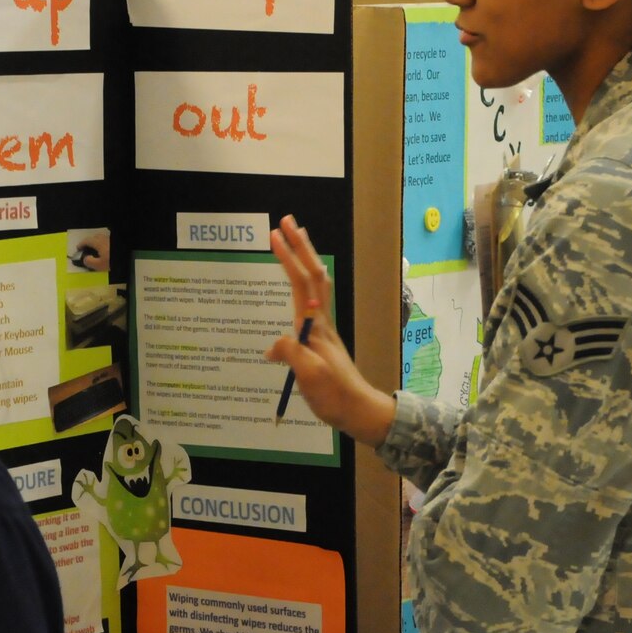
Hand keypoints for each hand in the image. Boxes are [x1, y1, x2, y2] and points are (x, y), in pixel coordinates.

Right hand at [70, 232, 110, 272]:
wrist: (126, 261)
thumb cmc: (111, 262)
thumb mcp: (98, 266)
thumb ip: (89, 262)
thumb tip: (85, 259)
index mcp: (98, 243)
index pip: (87, 240)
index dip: (81, 244)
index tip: (78, 248)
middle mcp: (104, 239)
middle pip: (94, 237)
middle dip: (89, 242)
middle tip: (86, 248)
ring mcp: (109, 240)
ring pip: (100, 239)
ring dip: (96, 243)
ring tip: (94, 250)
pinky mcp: (112, 244)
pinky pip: (105, 241)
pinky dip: (102, 245)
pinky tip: (103, 251)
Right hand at [267, 216, 395, 445]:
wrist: (358, 410)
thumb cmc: (334, 395)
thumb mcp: (309, 375)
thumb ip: (291, 353)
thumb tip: (273, 346)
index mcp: (314, 326)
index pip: (301, 282)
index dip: (288, 258)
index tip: (275, 236)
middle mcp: (319, 322)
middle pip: (311, 275)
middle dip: (299, 247)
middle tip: (285, 222)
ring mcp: (321, 329)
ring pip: (314, 286)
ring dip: (304, 260)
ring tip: (293, 242)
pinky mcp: (320, 340)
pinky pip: (310, 302)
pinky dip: (303, 283)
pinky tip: (296, 287)